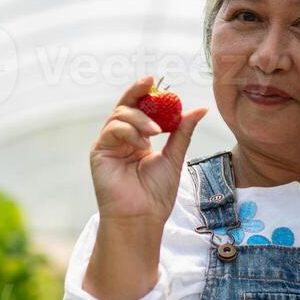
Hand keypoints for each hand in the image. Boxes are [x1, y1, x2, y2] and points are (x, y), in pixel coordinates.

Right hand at [83, 77, 208, 299]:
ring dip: (140, 119)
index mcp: (137, 139)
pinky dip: (129, 132)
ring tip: (157, 133)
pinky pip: (111, 130)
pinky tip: (143, 145)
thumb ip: (182, 132)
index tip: (155, 81)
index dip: (144, 93)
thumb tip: (200, 109)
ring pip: (119, 116)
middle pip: (125, 106)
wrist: (142, 218)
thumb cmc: (156, 194)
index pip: (139, 109)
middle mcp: (121, 139)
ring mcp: (108, 145)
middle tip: (151, 84)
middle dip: (137, 93)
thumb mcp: (174, 157)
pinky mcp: (99, 153)